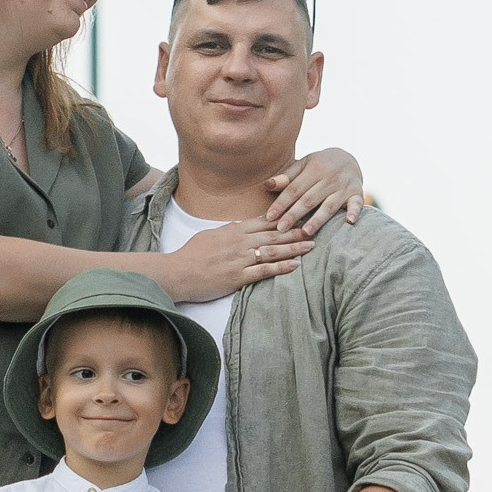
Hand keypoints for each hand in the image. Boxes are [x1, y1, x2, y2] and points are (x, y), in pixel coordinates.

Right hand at [159, 216, 314, 301]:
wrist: (177, 272)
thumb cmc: (190, 255)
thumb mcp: (210, 236)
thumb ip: (229, 232)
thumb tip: (241, 228)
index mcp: (234, 230)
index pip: (265, 221)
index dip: (284, 218)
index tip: (300, 214)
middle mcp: (240, 242)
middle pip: (274, 234)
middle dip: (296, 231)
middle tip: (314, 228)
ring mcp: (240, 259)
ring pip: (273, 251)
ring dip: (294, 248)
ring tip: (311, 246)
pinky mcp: (238, 277)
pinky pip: (264, 271)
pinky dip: (281, 268)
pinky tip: (295, 266)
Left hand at [266, 146, 363, 232]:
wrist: (348, 158)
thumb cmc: (319, 166)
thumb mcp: (303, 165)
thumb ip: (286, 177)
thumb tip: (266, 185)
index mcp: (314, 168)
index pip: (294, 189)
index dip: (281, 203)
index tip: (269, 217)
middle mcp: (330, 177)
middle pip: (309, 199)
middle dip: (294, 214)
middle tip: (281, 229)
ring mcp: (345, 186)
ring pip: (329, 205)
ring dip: (318, 219)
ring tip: (305, 232)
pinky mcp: (357, 193)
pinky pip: (357, 203)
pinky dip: (355, 212)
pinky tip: (349, 221)